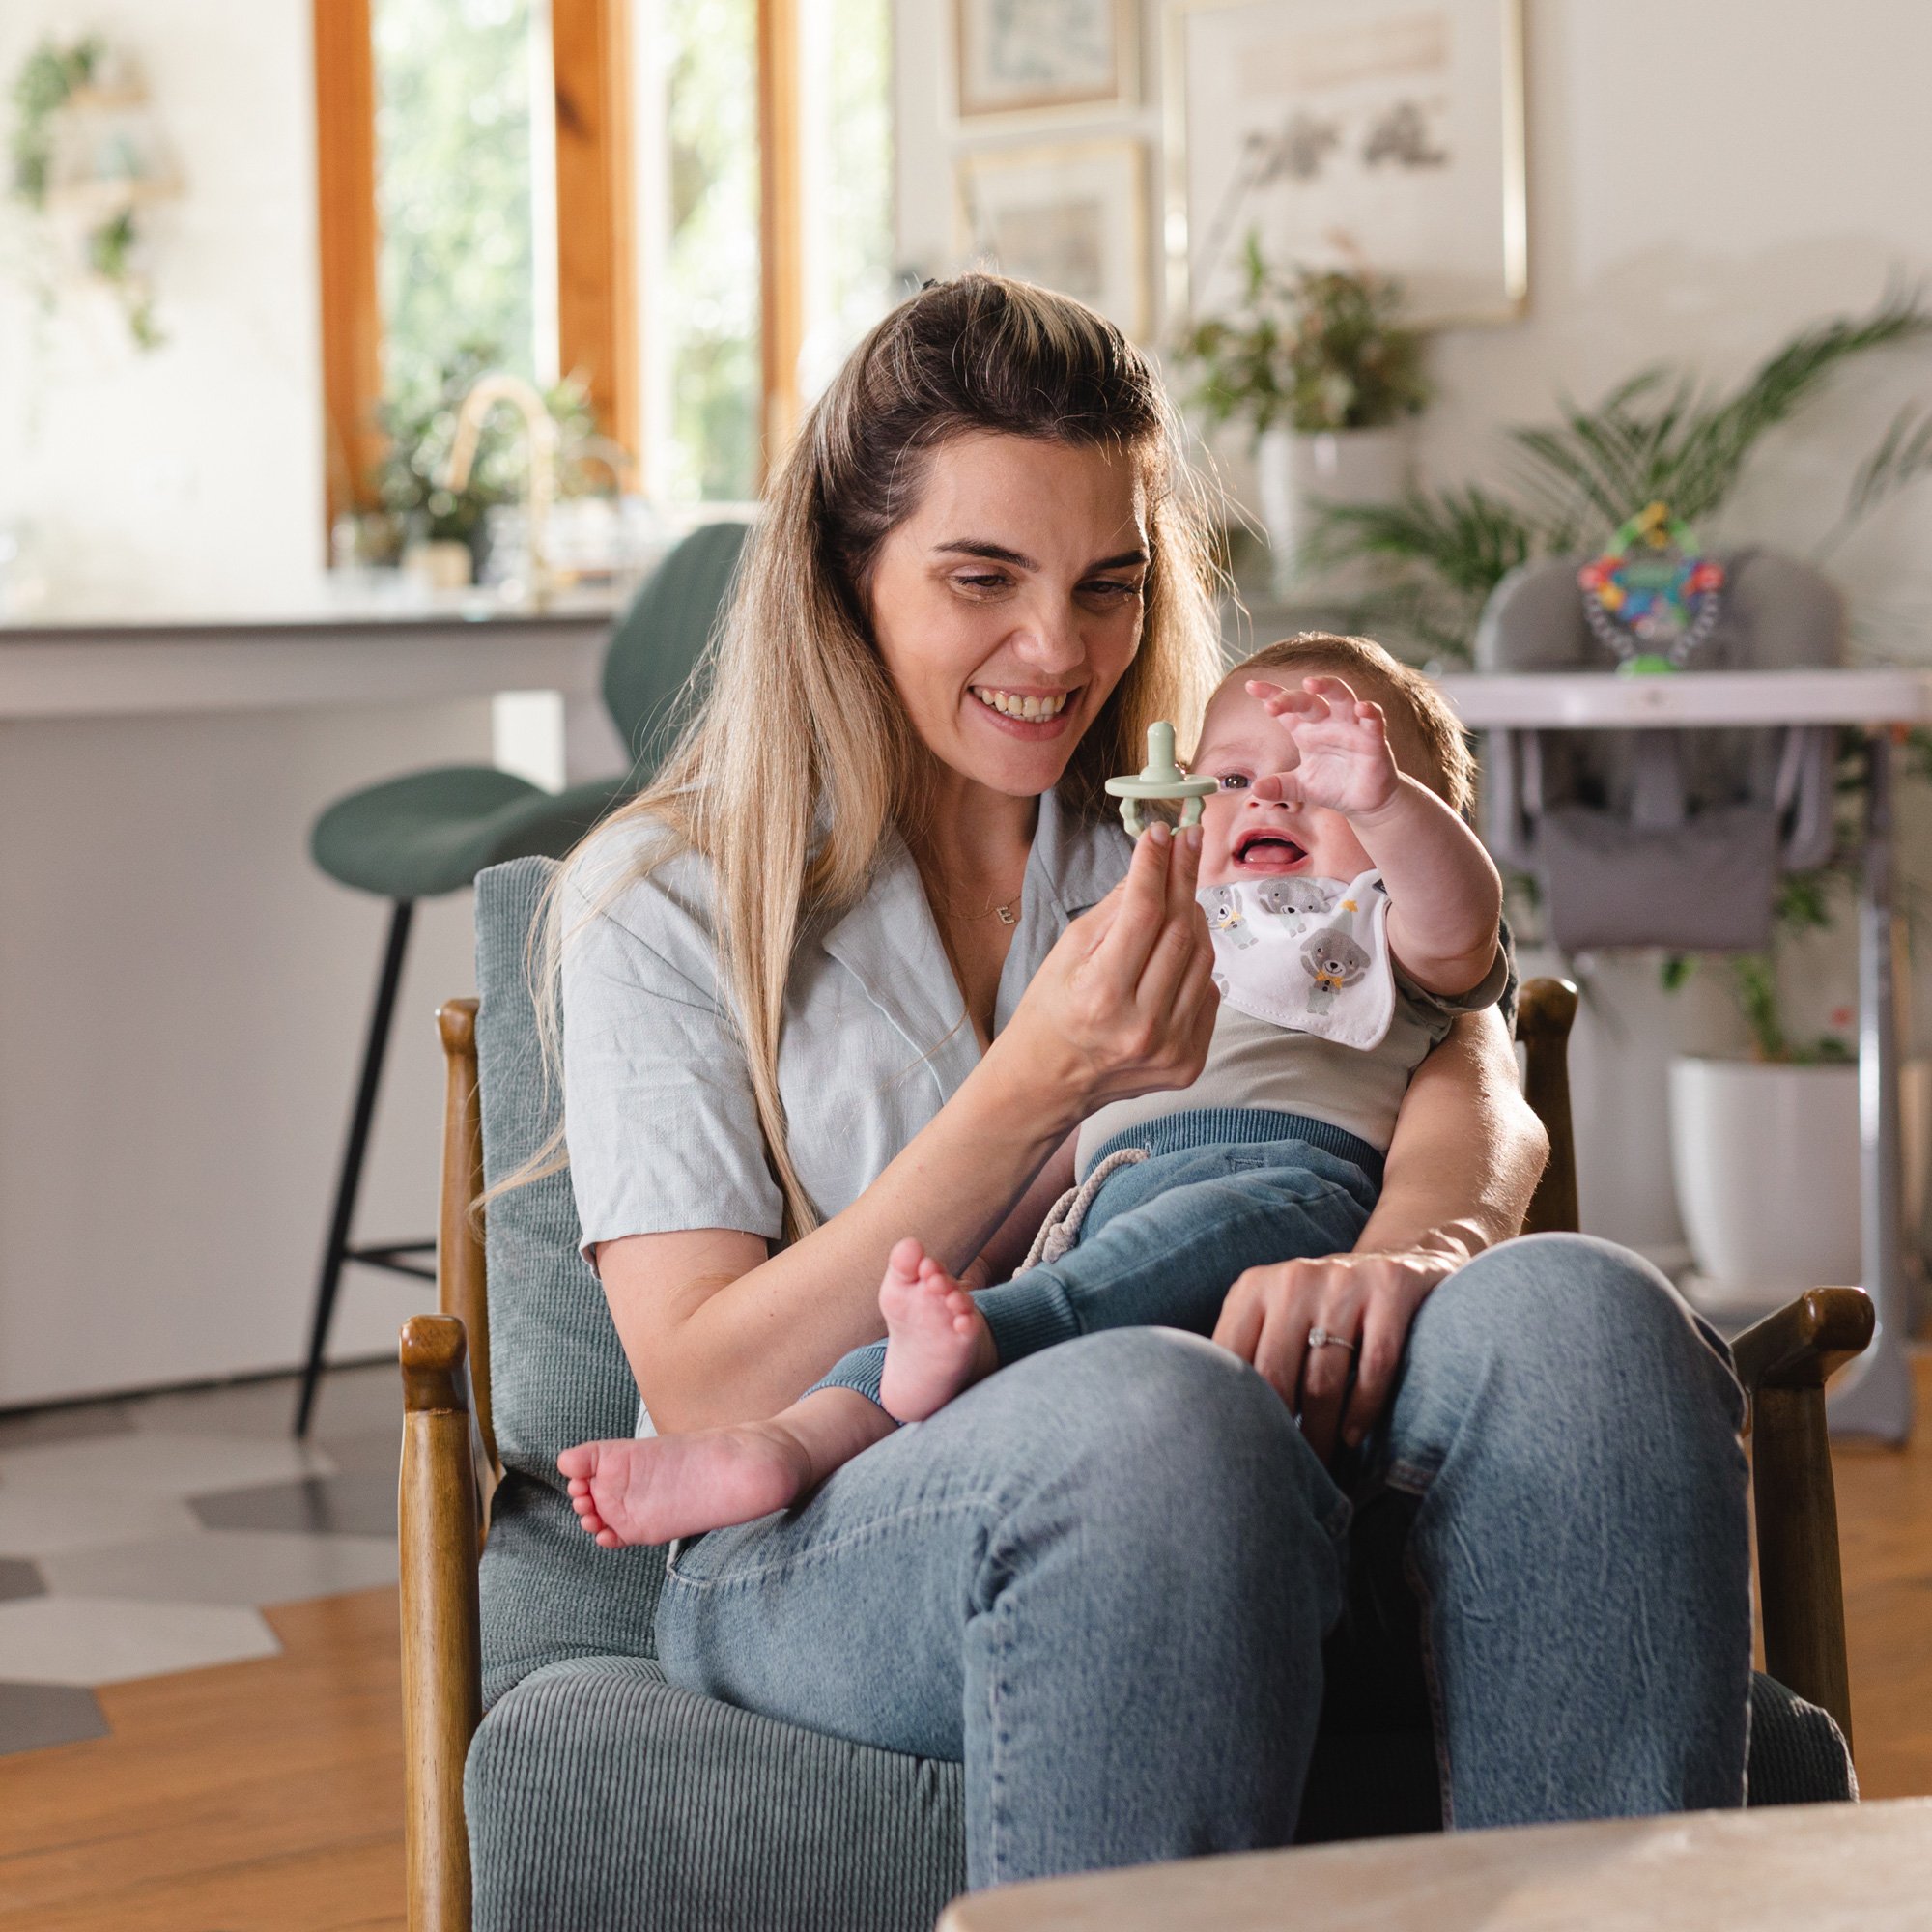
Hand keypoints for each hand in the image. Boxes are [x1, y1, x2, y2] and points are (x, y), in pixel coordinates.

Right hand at [995, 822, 1218, 1116]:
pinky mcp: (1190, 1061)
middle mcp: (1141, 1027)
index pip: (1143, 914)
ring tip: (1177, 895)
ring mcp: (1171, 1048)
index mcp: (1100, 997)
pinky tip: (1174, 951)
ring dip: (1193, 917)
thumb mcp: (1066, 953)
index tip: (1164, 833)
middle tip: (1186, 843)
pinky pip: (1207, 992)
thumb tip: (1154, 863)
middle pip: (1180, 932)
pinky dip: (1196, 963)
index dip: (1156, 866)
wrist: (1049, 1082)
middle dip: (1183, 879)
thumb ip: (1114, 910)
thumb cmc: (1050, 1011)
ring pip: (1203, 958)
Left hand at [1210, 1247, 1455, 1460]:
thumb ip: (1246, 1353)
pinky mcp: (1391, 1289)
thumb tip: (1211, 1420)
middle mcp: (1294, 1279)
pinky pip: (1374, 1366)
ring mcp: (1344, 1282)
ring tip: (1319, 1462)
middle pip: (1275, 1374)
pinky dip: (1362, 1409)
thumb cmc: (1321, 1307)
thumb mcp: (1275, 1314)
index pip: (1231, 1359)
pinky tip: (1352, 1437)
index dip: (1234, 1409)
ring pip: (1324, 1379)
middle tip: (1281, 1470)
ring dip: (1320, 1432)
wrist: (1398, 1258)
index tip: (1238, 1451)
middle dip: (1276, 1430)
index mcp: (1254, 1288)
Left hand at [1247, 676, 1400, 817]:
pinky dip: (1370, 712)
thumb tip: (1255, 790)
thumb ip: (1279, 787)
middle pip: (1309, 701)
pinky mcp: (1374, 739)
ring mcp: (1351, 728)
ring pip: (1342, 697)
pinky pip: (1374, 720)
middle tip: (1274, 703)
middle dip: (1292, 698)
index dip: (1271, 695)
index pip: (1287, 709)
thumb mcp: (1301, 788)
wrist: (1364, 802)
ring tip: (1311, 683)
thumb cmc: (1332, 787)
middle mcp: (1327, 723)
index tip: (1250, 686)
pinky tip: (1362, 708)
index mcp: (1306, 731)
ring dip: (1329, 687)